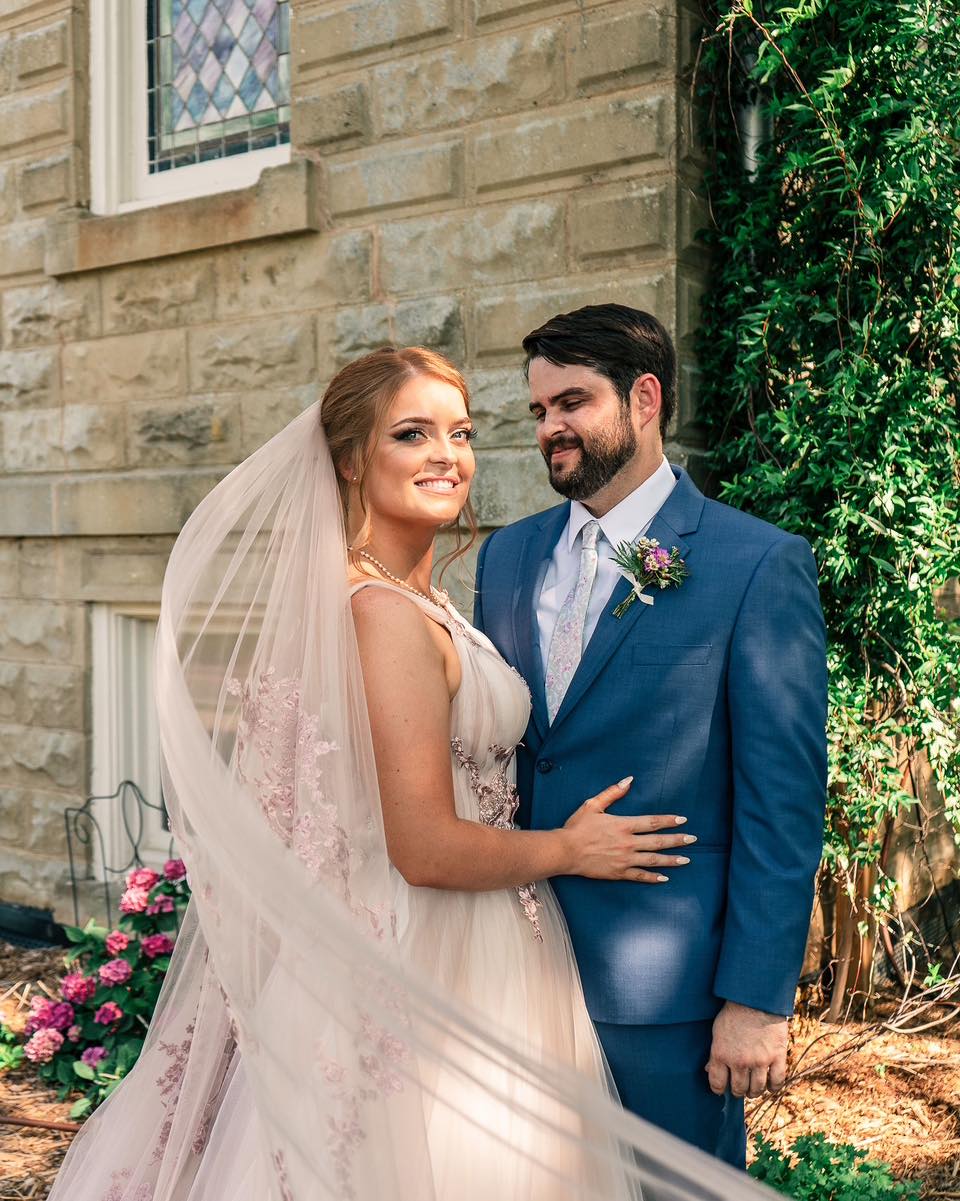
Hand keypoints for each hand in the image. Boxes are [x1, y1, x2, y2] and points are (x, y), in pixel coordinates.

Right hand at [561, 777, 694, 881]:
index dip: (669, 820)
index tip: (683, 820)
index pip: (652, 822)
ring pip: (653, 860)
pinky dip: (653, 877)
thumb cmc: (577, 827)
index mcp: (623, 825)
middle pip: (658, 841)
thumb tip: (629, 780)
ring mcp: (624, 860)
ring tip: (686, 859)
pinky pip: (639, 876)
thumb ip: (613, 792)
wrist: (565, 851)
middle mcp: (627, 843)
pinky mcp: (618, 873)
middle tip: (693, 839)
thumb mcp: (593, 804)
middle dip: (677, 840)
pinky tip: (664, 878)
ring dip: (671, 859)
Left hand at [706, 1001, 787, 1097]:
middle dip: (737, 1090)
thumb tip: (708, 1070)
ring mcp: (759, 1060)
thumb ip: (714, 1053)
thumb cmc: (733, 1012)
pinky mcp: (777, 1056)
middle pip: (738, 1089)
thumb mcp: (717, 1031)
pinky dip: (773, 1087)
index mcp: (721, 1054)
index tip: (721, 1089)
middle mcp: (739, 1061)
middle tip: (739, 1088)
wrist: (756, 998)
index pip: (717, 1083)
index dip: (718, 1089)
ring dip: (754, 1091)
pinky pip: (777, 1081)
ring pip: (757, 1089)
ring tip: (753, 1089)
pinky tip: (769, 1085)